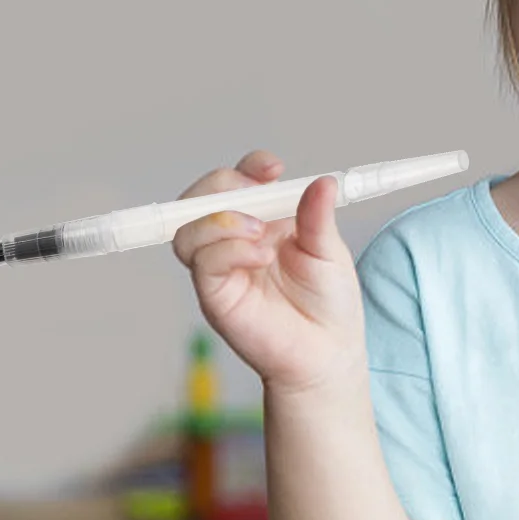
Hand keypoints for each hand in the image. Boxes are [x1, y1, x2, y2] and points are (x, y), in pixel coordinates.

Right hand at [171, 150, 367, 394]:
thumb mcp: (329, 251)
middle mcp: (234, 240)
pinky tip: (259, 256)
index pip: (239, 180)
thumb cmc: (329, 303)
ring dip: (220, 218)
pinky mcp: (214, 295)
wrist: (329, 352)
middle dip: (223, 185)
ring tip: (259, 232)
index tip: (273, 168)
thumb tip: (322, 181)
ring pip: (188, 228)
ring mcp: (220, 267)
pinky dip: (227, 249)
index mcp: (263, 220)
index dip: (249, 167)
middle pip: (202, 197)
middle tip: (257, 193)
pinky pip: (201, 262)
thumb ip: (318, 217)